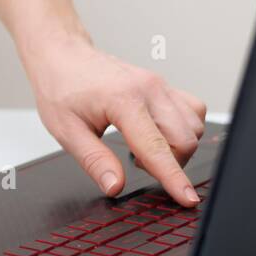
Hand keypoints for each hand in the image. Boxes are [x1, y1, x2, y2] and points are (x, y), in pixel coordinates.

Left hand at [24, 34, 206, 206]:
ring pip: (194, 125)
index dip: (174, 178)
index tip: (188, 199)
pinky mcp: (164, 85)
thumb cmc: (61, 88)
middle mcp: (149, 89)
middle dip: (171, 163)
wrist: (63, 55)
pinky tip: (156, 134)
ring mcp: (160, 85)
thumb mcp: (67, 131)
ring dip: (176, 147)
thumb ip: (94, 161)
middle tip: (137, 164)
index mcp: (124, 100)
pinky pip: (192, 111)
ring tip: (142, 148)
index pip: (157, 148)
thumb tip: (114, 186)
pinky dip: (182, 129)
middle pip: (185, 139)